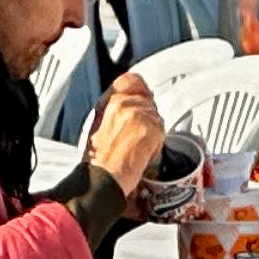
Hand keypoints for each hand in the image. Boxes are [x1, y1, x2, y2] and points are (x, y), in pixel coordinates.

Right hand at [87, 73, 166, 189]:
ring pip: (156, 115)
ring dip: (152, 130)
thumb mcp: (98, 127)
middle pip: (148, 99)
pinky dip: (156, 143)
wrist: (101, 178)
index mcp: (109, 102)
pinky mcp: (150, 128)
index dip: (140, 90)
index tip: (142, 98)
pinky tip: (143, 153)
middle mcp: (123, 104)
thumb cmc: (98, 161)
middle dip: (147, 115)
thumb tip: (128, 109)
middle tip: (138, 134)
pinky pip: (161, 131)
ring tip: (137, 146)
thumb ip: (115, 113)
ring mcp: (138, 114)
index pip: (131, 80)